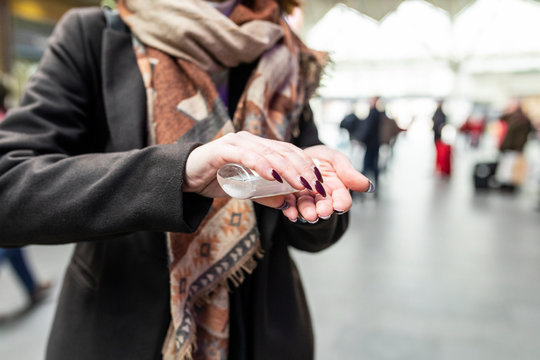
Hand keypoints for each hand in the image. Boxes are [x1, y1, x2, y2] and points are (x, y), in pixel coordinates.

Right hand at [183, 132, 323, 205]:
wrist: (184, 176)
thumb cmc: (215, 179)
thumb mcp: (245, 190)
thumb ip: (264, 195)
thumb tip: (286, 204)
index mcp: (259, 147)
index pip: (290, 152)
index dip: (307, 166)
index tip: (320, 184)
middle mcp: (251, 140)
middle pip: (285, 151)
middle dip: (303, 169)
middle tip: (316, 186)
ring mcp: (238, 142)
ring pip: (270, 153)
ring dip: (288, 169)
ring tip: (301, 184)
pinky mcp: (224, 149)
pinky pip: (247, 156)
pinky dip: (262, 165)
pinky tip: (273, 177)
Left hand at [278, 145, 372, 221]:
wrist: (298, 156)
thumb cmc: (321, 158)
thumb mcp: (336, 159)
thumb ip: (348, 172)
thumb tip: (367, 185)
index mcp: (337, 189)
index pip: (342, 199)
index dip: (342, 203)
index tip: (340, 206)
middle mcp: (322, 198)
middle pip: (325, 206)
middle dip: (324, 210)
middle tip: (322, 212)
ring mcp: (306, 199)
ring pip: (308, 207)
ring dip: (307, 212)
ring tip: (308, 215)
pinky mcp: (291, 198)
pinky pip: (290, 205)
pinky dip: (290, 209)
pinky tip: (290, 212)